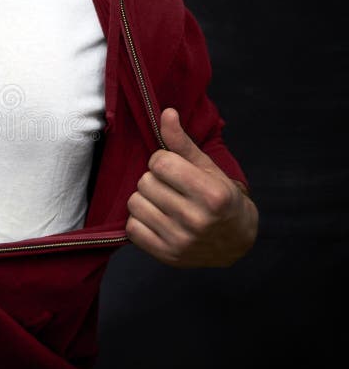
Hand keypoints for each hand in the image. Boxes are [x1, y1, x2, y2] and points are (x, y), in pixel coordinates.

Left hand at [126, 108, 257, 267]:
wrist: (235, 241)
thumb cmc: (220, 198)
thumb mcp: (207, 167)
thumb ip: (182, 143)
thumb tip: (166, 113)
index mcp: (212, 195)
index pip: (160, 163)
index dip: (161, 161)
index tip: (172, 167)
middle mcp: (197, 220)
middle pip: (145, 182)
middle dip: (153, 179)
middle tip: (169, 186)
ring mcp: (181, 241)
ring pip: (135, 203)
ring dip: (144, 198)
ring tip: (161, 201)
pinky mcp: (167, 255)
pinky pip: (132, 228)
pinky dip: (139, 220)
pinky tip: (155, 218)